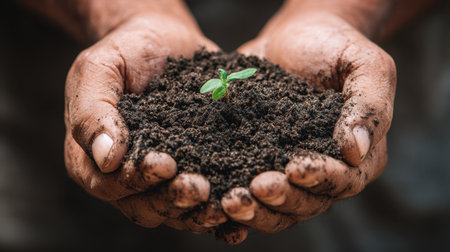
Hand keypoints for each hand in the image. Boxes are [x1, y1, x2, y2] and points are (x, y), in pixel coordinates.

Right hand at [63, 8, 245, 238]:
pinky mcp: (193, 166)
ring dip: (198, 209)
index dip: (137, 180)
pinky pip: (203, 195)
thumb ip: (93, 111)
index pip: (111, 184)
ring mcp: (161, 175)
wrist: (163, 39)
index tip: (165, 164)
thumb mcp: (99, 70)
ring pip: (175, 208)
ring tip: (224, 200)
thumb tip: (107, 160)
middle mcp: (126, 175)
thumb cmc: (125, 51)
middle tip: (200, 188)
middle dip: (173, 200)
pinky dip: (220, 205)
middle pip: (145, 206)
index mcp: (93, 158)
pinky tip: (240, 203)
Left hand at [221, 7, 394, 231]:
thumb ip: (369, 106)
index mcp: (359, 156)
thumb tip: (355, 152)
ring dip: (255, 211)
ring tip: (230, 202)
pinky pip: (249, 192)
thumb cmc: (336, 46)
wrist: (297, 35)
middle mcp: (325, 171)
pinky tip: (215, 204)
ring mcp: (289, 170)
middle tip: (255, 189)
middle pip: (307, 203)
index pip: (344, 180)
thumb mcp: (366, 65)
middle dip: (282, 199)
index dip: (320, 179)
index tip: (294, 168)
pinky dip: (236, 206)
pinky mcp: (259, 161)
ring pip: (277, 207)